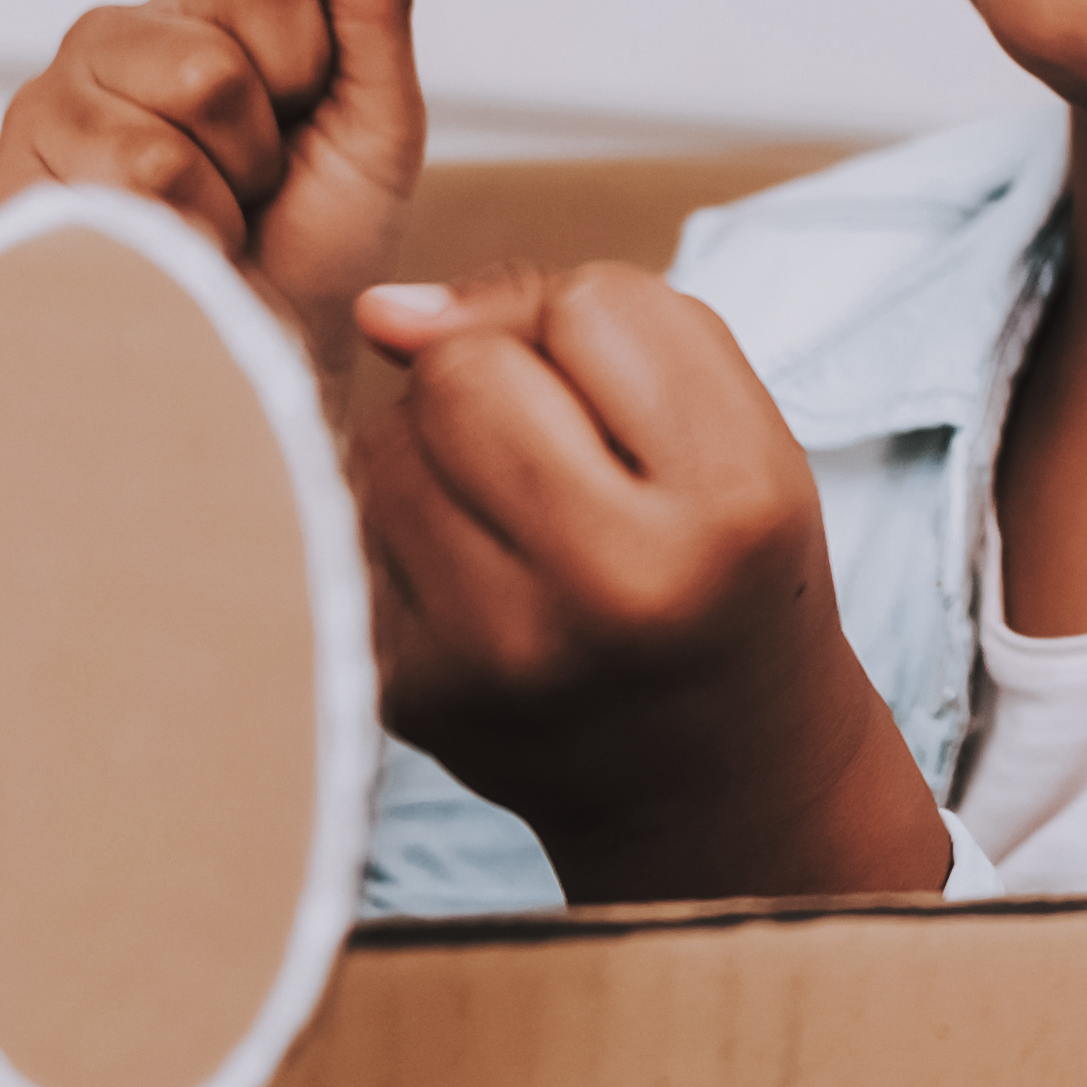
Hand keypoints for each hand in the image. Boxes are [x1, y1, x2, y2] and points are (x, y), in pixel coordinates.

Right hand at [0, 0, 431, 350]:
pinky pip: (105, 212)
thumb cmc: (318, 241)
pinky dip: (165, 253)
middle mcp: (107, 39)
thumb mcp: (377, 121)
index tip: (301, 124)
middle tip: (247, 190)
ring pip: (153, 147)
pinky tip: (157, 260)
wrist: (265, 359)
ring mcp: (42, 111)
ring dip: (211, 213)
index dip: (311, 73)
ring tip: (201, 228)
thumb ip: (372, 2)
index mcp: (197, 4)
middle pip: (208, 69)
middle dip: (256, 153)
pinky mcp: (4, 196)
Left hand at [344, 260, 948, 904]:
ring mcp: (503, 652)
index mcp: (731, 506)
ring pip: (387, 441)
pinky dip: (408, 529)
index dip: (603, 336)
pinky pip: (356, 529)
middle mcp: (617, 587)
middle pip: (463, 369)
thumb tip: (381, 312)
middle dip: (498, 375)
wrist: (718, 781)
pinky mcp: (418, 695)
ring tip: (518, 514)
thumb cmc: (722, 568)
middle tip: (566, 453)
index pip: (594, 305)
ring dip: (437, 447)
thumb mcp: (729, 430)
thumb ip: (581, 321)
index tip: (646, 417)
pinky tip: (480, 582)